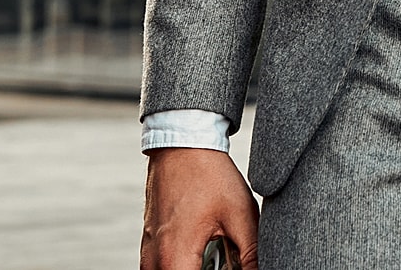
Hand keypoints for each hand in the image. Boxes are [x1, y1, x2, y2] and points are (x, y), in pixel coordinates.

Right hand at [141, 147, 258, 269]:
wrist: (183, 143)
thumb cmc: (208, 173)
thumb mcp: (240, 213)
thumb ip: (251, 253)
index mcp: (175, 259)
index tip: (234, 266)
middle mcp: (154, 261)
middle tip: (226, 255)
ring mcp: (148, 253)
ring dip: (195, 268)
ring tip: (218, 251)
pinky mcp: (149, 244)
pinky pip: (164, 267)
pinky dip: (185, 264)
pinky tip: (206, 248)